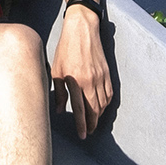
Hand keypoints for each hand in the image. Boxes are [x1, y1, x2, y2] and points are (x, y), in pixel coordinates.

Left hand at [49, 10, 113, 139]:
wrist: (82, 29)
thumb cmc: (66, 48)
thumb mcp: (56, 70)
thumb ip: (59, 92)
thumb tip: (60, 110)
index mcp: (77, 81)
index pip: (81, 109)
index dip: (82, 124)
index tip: (83, 135)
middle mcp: (91, 81)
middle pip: (95, 110)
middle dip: (92, 123)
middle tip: (89, 132)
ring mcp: (101, 77)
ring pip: (103, 103)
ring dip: (99, 115)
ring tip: (93, 122)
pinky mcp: (107, 73)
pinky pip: (109, 94)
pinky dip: (106, 104)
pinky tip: (101, 107)